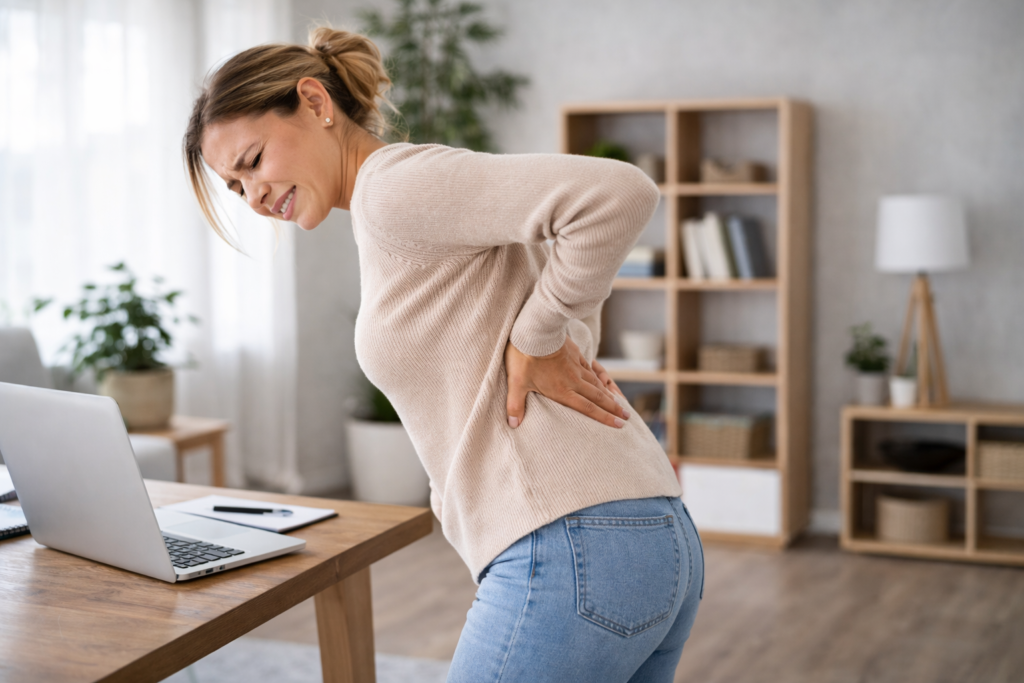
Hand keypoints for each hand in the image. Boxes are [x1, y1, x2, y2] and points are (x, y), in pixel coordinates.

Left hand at [504, 336, 629, 428]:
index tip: (618, 425)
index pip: (587, 408)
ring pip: (596, 384)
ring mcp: (576, 367)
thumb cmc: (524, 358)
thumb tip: (512, 424)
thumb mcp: (516, 383)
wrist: (535, 331)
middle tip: (627, 418)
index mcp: (562, 391)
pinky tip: (602, 382)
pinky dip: (599, 379)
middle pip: (597, 398)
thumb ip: (515, 405)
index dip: (604, 418)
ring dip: (609, 395)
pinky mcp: (575, 354)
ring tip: (620, 404)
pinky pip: (591, 370)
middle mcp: (573, 381)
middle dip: (613, 409)